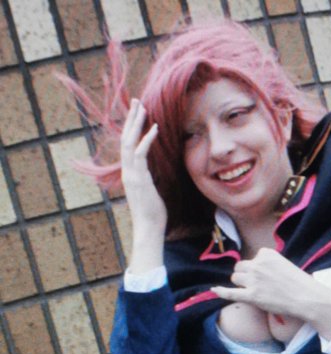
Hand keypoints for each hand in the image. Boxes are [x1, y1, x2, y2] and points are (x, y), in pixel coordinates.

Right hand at [121, 99, 166, 271]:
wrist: (148, 229)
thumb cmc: (153, 214)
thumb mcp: (152, 192)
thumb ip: (152, 179)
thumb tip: (159, 171)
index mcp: (130, 174)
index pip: (127, 145)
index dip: (131, 128)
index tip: (137, 113)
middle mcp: (128, 172)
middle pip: (124, 139)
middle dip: (130, 119)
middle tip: (136, 101)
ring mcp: (131, 175)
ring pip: (129, 142)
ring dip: (135, 124)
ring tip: (142, 107)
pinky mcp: (139, 179)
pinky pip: (140, 154)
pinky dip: (146, 139)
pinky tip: (154, 127)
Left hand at [211, 248, 330, 337]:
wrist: (307, 297)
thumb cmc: (299, 283)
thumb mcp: (284, 264)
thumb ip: (268, 263)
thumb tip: (252, 268)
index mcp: (266, 253)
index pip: (252, 258)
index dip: (257, 268)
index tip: (268, 276)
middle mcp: (258, 264)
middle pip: (240, 267)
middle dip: (245, 275)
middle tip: (258, 285)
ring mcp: (254, 280)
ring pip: (235, 278)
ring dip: (241, 284)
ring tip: (254, 291)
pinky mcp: (252, 296)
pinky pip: (230, 292)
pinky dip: (220, 291)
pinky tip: (213, 290)